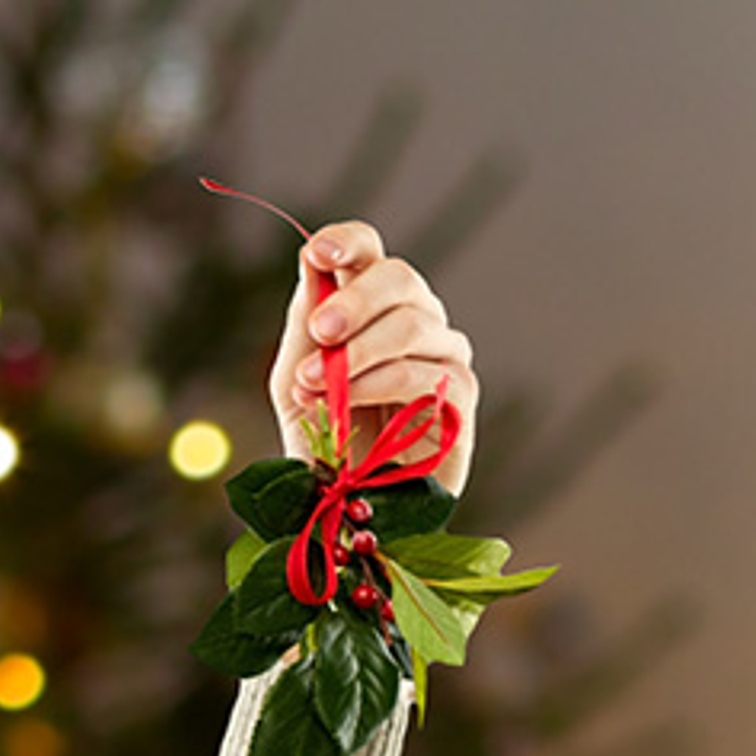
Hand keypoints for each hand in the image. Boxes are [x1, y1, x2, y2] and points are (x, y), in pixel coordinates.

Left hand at [270, 222, 477, 495]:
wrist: (344, 513)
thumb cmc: (322, 445)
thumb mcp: (295, 380)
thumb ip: (304, 322)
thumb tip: (312, 263)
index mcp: (371, 308)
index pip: (371, 253)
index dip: (348, 242)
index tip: (317, 253)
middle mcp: (415, 322)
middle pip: (399, 277)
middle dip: (356, 299)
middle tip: (321, 331)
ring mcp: (443, 357)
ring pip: (414, 323)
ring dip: (358, 353)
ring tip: (315, 383)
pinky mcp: (460, 398)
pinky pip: (425, 373)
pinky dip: (380, 384)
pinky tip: (349, 405)